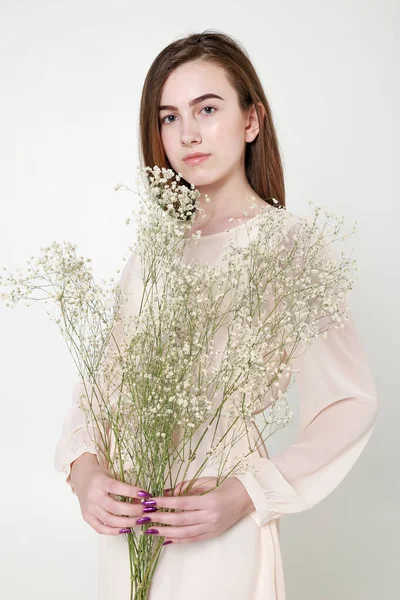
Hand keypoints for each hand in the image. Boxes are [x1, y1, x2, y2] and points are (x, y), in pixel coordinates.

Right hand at [70, 453, 157, 535]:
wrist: (82, 478)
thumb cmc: (100, 476)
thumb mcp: (112, 475)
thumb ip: (125, 487)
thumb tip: (142, 500)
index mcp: (99, 482)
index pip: (116, 488)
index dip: (131, 492)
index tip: (146, 495)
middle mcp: (93, 496)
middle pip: (114, 507)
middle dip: (133, 510)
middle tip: (146, 511)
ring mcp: (89, 508)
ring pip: (108, 520)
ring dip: (127, 522)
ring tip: (140, 521)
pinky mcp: (87, 517)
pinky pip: (100, 528)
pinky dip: (114, 531)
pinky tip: (126, 529)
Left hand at [140, 476, 255, 544]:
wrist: (250, 497)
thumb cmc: (229, 485)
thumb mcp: (208, 481)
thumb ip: (188, 487)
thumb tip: (168, 492)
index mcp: (210, 501)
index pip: (181, 503)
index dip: (164, 503)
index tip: (150, 502)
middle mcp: (210, 517)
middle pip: (180, 520)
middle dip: (160, 518)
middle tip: (144, 517)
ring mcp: (212, 528)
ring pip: (184, 533)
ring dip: (165, 532)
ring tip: (150, 530)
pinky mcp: (213, 534)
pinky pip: (192, 539)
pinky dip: (178, 540)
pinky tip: (166, 538)